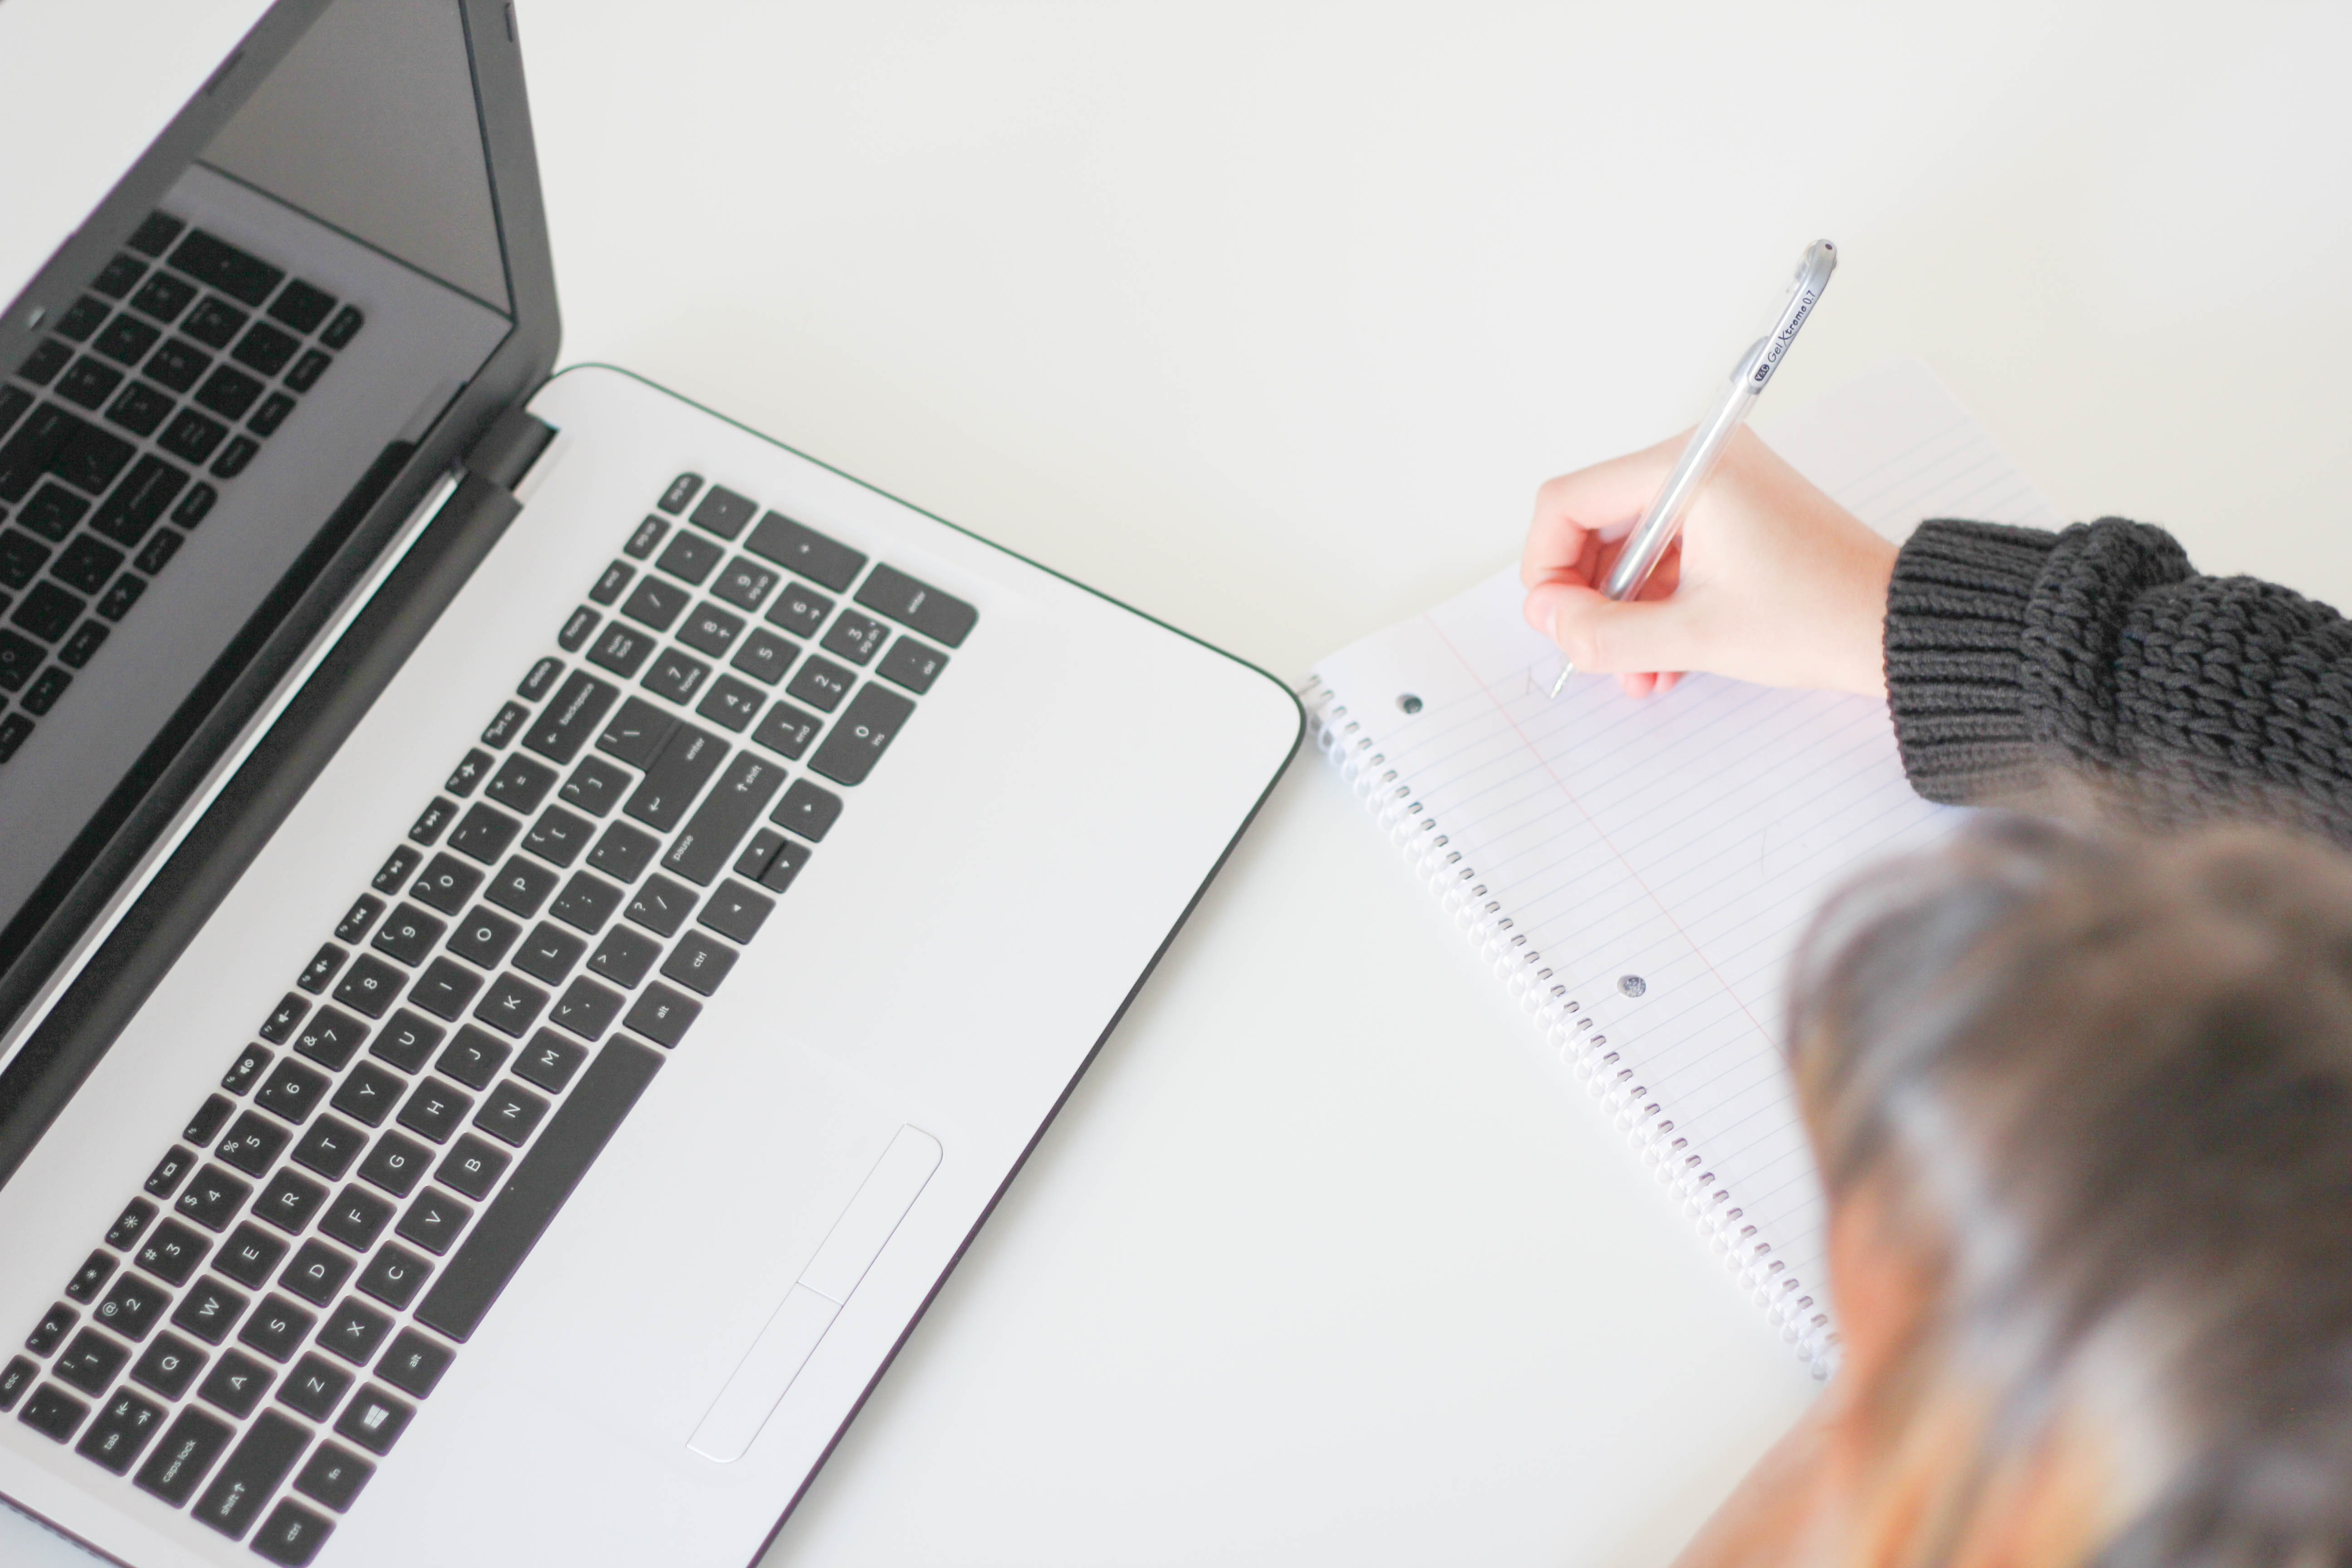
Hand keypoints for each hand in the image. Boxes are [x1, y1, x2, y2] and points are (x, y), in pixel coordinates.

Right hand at [1520, 427, 1896, 698]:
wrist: (1896, 627)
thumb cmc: (1818, 616)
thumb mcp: (1693, 635)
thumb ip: (1604, 631)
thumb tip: (1547, 618)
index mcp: (1688, 469)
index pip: (1569, 500)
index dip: (1546, 566)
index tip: (1555, 620)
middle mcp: (1700, 464)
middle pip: (1596, 524)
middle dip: (1589, 597)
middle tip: (1592, 650)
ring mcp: (1719, 489)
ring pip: (1630, 549)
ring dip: (1623, 613)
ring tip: (1636, 671)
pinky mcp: (1734, 517)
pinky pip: (1667, 557)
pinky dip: (1655, 605)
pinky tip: (1663, 659)